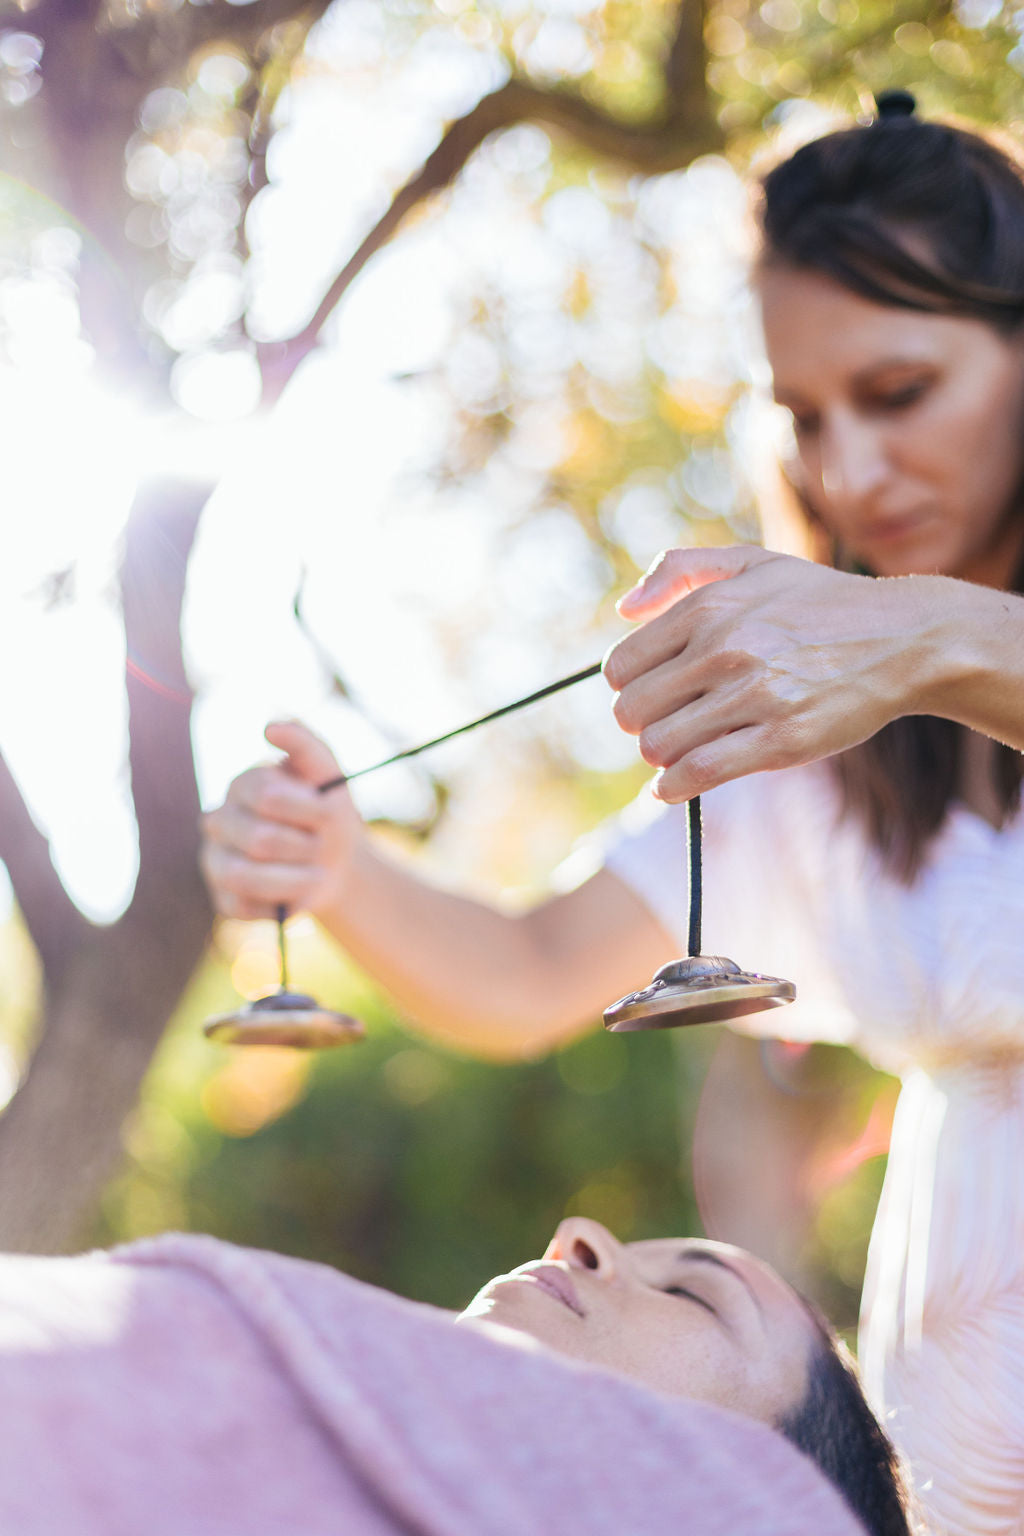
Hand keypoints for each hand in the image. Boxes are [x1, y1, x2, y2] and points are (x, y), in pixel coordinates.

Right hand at [201, 721, 364, 920]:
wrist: (337, 862)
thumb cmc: (328, 812)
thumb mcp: (329, 774)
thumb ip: (305, 743)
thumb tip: (269, 727)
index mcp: (242, 784)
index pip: (267, 795)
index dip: (307, 810)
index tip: (330, 815)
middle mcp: (219, 820)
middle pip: (259, 839)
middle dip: (305, 847)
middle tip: (323, 847)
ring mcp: (214, 859)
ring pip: (243, 876)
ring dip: (294, 879)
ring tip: (318, 875)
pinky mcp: (221, 897)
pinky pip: (241, 908)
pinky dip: (277, 906)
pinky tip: (296, 896)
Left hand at [603, 545, 917, 801]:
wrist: (905, 638)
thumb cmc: (821, 603)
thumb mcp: (753, 563)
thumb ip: (680, 569)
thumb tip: (624, 608)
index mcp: (709, 607)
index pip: (621, 666)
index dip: (630, 686)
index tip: (654, 692)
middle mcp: (725, 649)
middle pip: (633, 711)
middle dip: (643, 724)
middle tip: (670, 723)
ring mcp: (754, 696)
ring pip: (659, 745)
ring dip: (663, 756)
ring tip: (684, 748)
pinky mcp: (781, 740)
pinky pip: (699, 773)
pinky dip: (674, 787)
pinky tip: (674, 785)